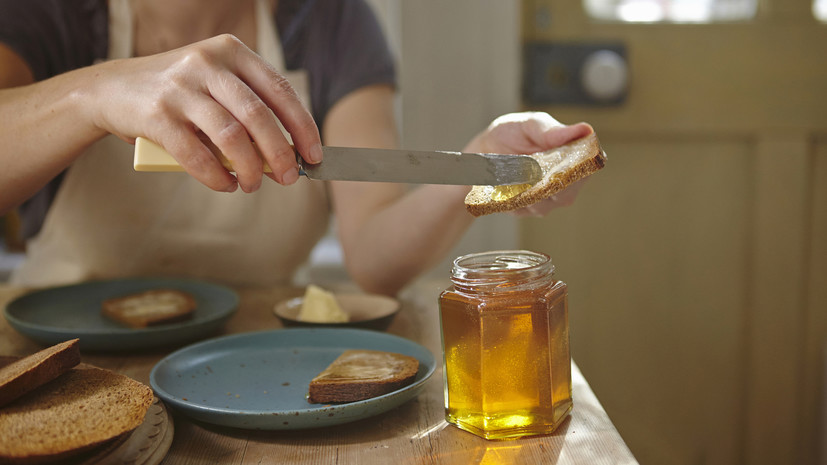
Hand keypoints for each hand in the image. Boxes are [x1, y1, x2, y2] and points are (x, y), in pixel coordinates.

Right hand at [89, 34, 321, 192]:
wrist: (111, 89)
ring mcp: (181, 87)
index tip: (314, 154)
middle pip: (258, 115)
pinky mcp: (156, 114)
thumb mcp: (216, 86)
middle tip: (289, 178)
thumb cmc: (178, 94)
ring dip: (249, 168)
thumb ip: (248, 112)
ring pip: (230, 135)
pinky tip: (225, 185)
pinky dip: (216, 176)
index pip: (279, 90)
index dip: (302, 126)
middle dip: (279, 153)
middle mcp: (208, 63)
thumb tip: (284, 156)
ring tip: (252, 185)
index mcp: (231, 52)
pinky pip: (196, 154)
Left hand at [463, 112, 592, 216]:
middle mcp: (562, 183)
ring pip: (543, 205)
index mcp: (571, 159)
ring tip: (514, 177)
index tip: (563, 168)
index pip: (586, 170)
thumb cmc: (513, 133)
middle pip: (566, 195)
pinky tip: (504, 187)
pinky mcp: (523, 208)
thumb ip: (552, 130)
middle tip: (533, 174)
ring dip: (528, 193)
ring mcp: (543, 199)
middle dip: (550, 187)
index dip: (578, 172)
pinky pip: (521, 209)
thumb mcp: (530, 125)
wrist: (483, 149)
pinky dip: (512, 199)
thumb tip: (585, 130)